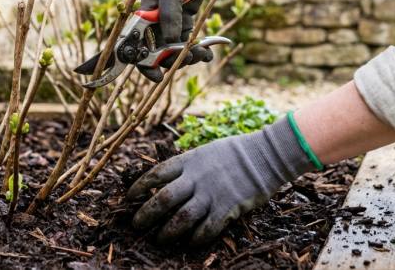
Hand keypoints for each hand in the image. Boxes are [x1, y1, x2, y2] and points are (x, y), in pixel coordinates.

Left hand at [127, 117, 313, 243]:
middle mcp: (196, 178)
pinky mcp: (227, 208)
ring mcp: (211, 194)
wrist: (265, 155)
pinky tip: (189, 243)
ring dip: (167, 232)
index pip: (155, 174)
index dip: (139, 187)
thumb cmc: (236, 151)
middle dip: (146, 214)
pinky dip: (196, 238)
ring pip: (181, 219)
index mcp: (188, 161)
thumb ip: (188, 165)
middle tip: (136, 225)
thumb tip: (167, 178)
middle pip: (163, 200)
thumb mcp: (206, 150)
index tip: (129, 198)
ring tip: (159, 240)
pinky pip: (207, 229)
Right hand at [136, 0, 224, 81]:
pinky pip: (187, 42)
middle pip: (157, 52)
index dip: (142, 63)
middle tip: (188, 60)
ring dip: (187, 56)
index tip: (156, 76)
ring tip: (202, 55)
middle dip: (172, 60)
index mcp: (142, 14)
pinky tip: (208, 51)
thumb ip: (169, 15)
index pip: (135, 44)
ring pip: (174, 49)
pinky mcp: (183, 22)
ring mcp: (169, 23)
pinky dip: (197, 49)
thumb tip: (170, 41)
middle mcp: (153, 22)